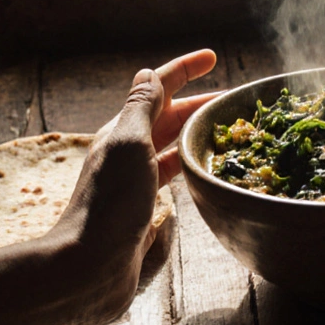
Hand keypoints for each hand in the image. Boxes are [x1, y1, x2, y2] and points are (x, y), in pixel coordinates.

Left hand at [44, 49, 217, 324]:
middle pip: (169, 117)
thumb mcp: (128, 144)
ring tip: (229, 131)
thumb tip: (148, 73)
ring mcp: (137, 182)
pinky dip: (193, 165)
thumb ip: (142, 107)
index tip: (211, 56)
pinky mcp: (145, 210)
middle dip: (199, 103)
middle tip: (234, 100)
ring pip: (174, 147)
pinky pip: (174, 177)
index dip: (183, 69)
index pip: (157, 89)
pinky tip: (207, 171)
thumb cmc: (111, 203)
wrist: (90, 268)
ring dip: (199, 134)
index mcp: (123, 131)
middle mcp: (128, 153)